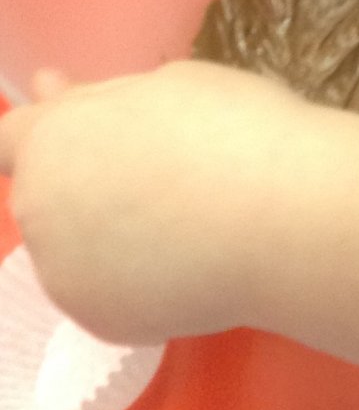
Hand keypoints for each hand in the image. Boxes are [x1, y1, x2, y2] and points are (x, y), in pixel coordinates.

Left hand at [0, 63, 308, 344]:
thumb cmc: (231, 129)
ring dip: (110, 233)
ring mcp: (66, 278)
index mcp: (51, 144)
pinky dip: (139, 279)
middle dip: (86, 183)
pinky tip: (193, 261)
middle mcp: (40, 214)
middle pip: (48, 195)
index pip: (12, 139)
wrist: (282, 218)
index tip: (92, 130)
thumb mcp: (167, 85)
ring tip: (189, 221)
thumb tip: (55, 94)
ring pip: (78, 248)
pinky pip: (110, 291)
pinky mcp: (101, 324)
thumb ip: (102, 102)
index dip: (52, 132)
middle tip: (162, 173)